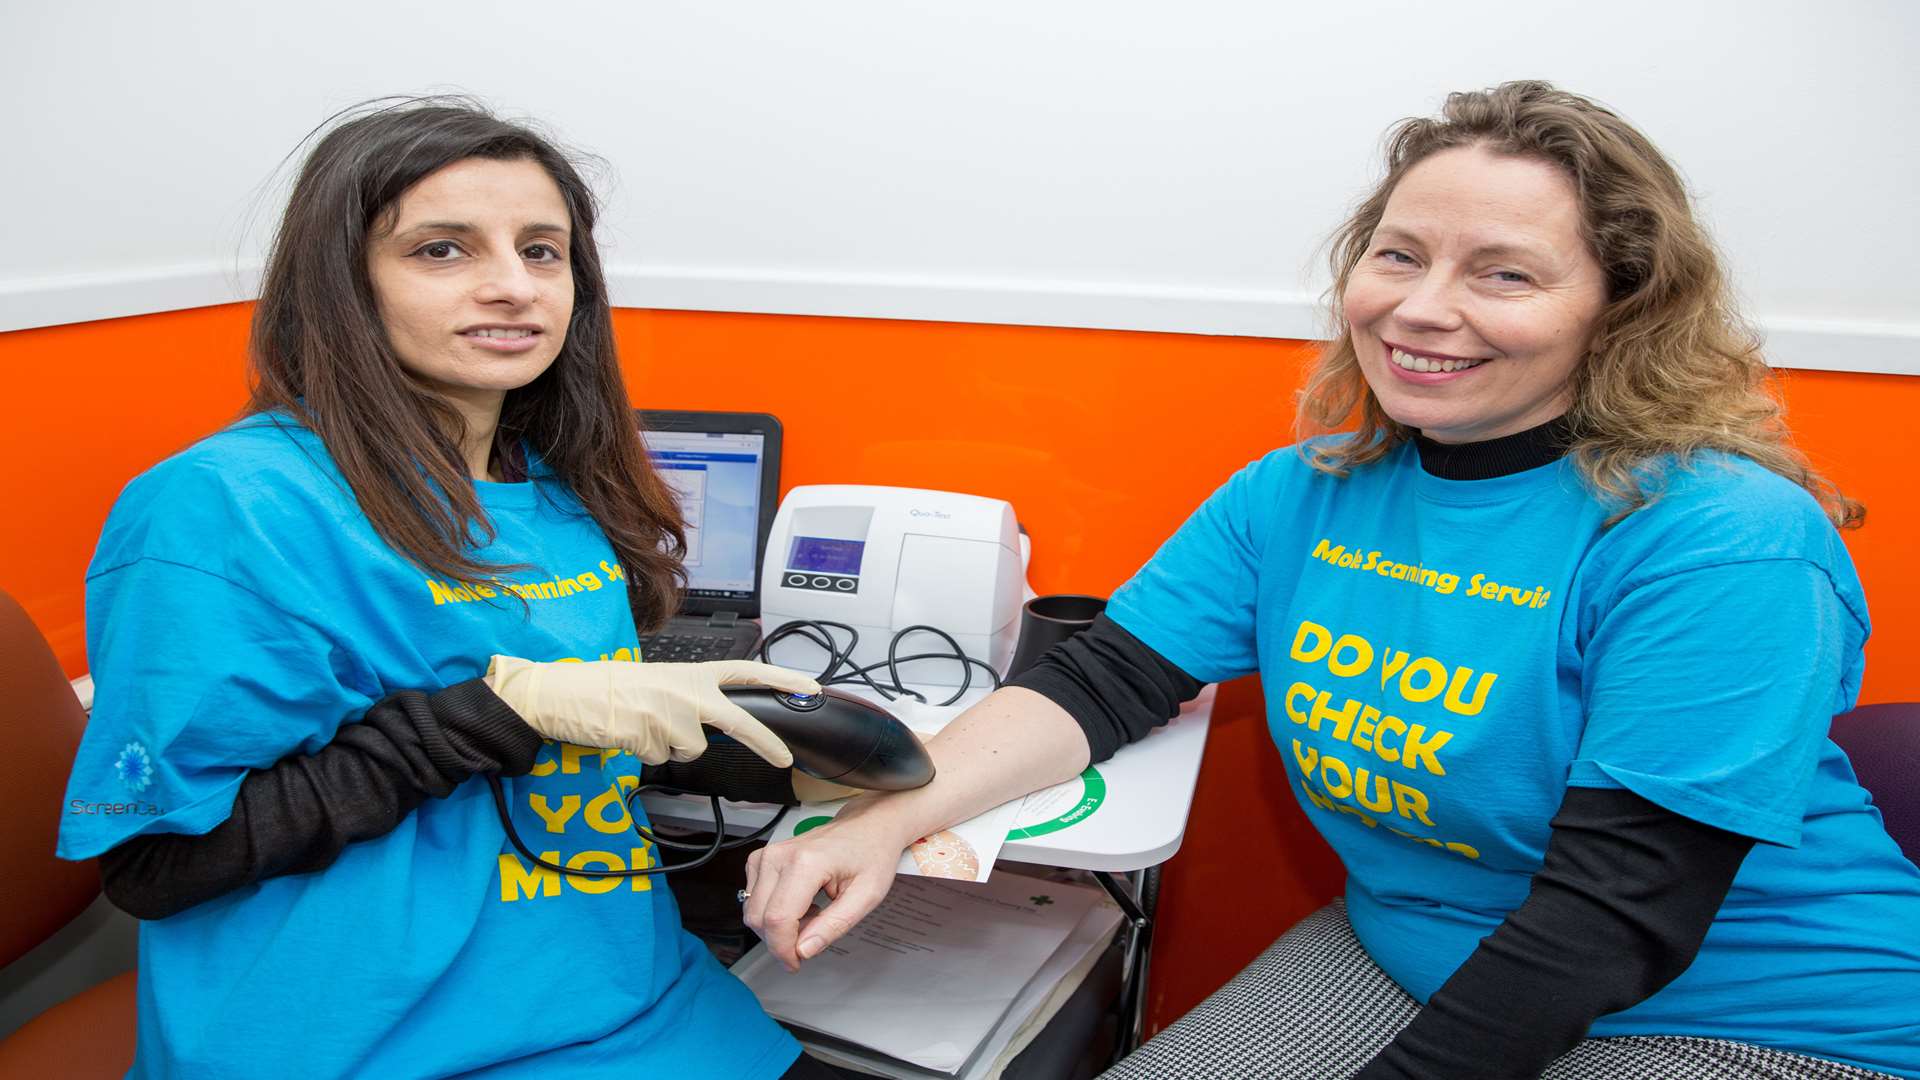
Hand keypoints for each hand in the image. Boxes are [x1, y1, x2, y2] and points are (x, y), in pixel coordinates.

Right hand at [484, 657, 819, 766]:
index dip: (781, 680)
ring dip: (670, 746)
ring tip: (641, 725)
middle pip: (739, 721)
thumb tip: (712, 727)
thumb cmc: (607, 689)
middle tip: (784, 759)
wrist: (562, 693)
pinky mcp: (649, 735)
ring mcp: (668, 713)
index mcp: (692, 672)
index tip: (810, 688)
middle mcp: (686, 690)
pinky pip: (660, 758)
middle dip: (765, 742)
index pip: (747, 672)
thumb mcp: (659, 683)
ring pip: (692, 749)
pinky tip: (627, 733)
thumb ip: (691, 698)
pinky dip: (645, 753)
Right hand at [744, 801, 912, 970]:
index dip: (783, 949)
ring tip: (812, 916)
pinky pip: (754, 898)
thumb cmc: (871, 854)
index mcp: (806, 863)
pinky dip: (773, 911)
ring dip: (777, 926)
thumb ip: (833, 926)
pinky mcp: (762, 858)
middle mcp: (780, 855)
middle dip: (781, 940)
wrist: (868, 825)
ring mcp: (768, 854)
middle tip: (814, 936)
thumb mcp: (866, 896)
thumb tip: (803, 950)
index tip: (796, 962)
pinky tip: (800, 905)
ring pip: (752, 910)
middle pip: (758, 917)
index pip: (778, 919)